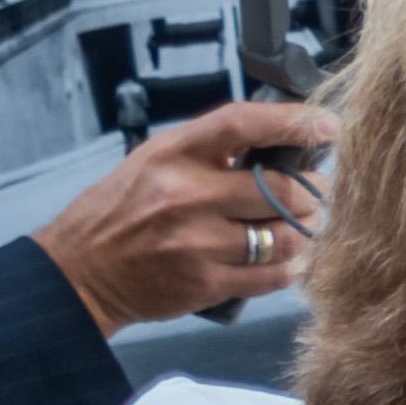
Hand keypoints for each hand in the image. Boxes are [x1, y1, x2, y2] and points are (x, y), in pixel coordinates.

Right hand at [26, 105, 336, 330]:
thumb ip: (210, 152)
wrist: (79, 272)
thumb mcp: (154, 161)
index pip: (242, 124)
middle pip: (282, 191)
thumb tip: (280, 144)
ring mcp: (197, 243)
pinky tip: (283, 259)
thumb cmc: (121, 211)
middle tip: (315, 194)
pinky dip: (288, 267)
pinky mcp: (205, 283)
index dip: (293, 121)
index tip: (327, 125)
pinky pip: (273, 275)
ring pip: (287, 236)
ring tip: (299, 227)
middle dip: (312, 193)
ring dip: (305, 232)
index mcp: (173, 155)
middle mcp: (186, 195)